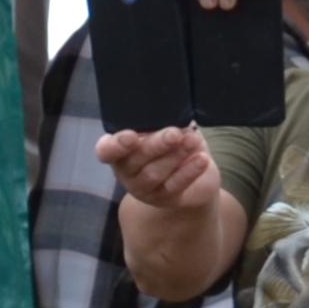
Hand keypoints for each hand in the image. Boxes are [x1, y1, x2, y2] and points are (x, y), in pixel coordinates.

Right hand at [91, 122, 221, 211]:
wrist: (195, 172)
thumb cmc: (174, 142)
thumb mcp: (167, 126)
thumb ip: (162, 119)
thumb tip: (169, 108)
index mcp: (120, 149)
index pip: (106, 150)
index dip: (115, 145)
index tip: (130, 136)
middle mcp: (126, 170)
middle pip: (134, 160)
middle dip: (155, 145)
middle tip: (174, 134)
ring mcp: (143, 188)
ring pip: (153, 174)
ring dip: (174, 156)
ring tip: (192, 142)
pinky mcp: (164, 199)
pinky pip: (174, 186)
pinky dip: (188, 172)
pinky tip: (201, 160)